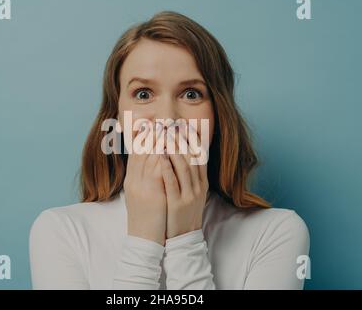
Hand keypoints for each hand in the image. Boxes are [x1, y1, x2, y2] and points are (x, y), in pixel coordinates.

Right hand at [123, 122, 166, 245]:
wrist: (143, 239)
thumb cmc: (144, 216)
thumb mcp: (139, 194)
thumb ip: (143, 178)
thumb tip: (152, 162)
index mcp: (131, 180)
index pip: (135, 152)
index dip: (141, 136)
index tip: (148, 123)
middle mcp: (134, 181)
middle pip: (141, 151)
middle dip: (150, 134)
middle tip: (158, 119)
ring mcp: (142, 188)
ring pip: (150, 158)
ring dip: (159, 142)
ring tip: (167, 128)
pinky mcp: (153, 195)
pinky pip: (159, 173)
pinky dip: (164, 159)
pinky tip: (170, 149)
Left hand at [161, 124, 208, 238]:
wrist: (184, 237)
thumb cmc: (184, 212)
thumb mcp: (193, 192)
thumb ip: (190, 175)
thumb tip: (184, 155)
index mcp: (202, 182)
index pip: (200, 156)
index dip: (193, 139)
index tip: (185, 125)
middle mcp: (198, 186)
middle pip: (192, 157)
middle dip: (182, 140)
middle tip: (172, 125)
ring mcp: (189, 194)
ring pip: (183, 166)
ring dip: (174, 149)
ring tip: (165, 135)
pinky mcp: (177, 203)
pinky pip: (172, 181)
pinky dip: (166, 167)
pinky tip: (159, 156)